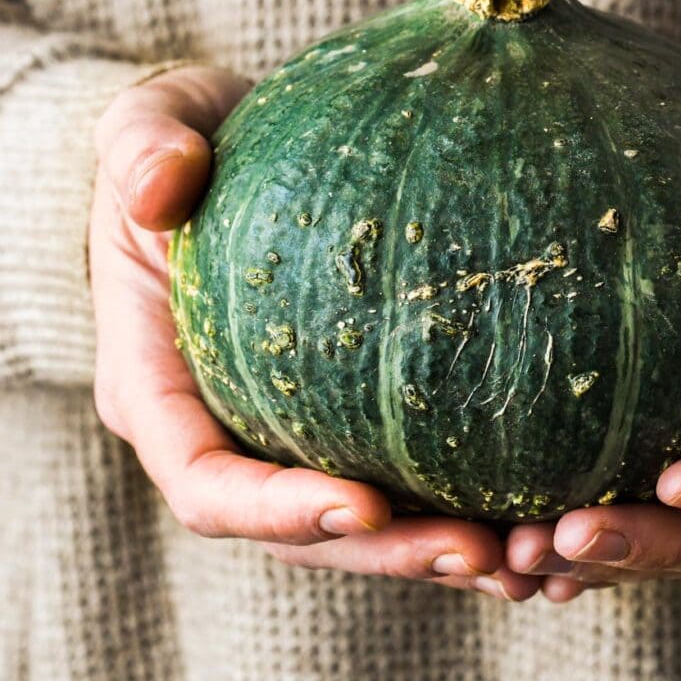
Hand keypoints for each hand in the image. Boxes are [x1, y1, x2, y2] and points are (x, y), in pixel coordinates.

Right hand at [90, 64, 538, 600]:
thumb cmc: (183, 141)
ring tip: (530, 558)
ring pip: (359, 531)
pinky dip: (461, 508)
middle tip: (484, 552)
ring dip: (438, 551)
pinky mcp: (342, 422)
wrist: (224, 159)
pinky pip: (400, 482)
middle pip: (299, 534)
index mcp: (157, 389)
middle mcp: (220, 436)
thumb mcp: (149, 122)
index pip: (206, 483)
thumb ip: (141, 147)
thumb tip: (159, 187)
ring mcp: (286, 437)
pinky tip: (539, 514)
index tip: (363, 506)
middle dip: (388, 552)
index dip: (277, 511)